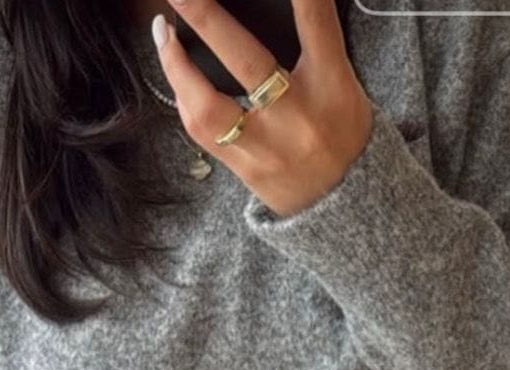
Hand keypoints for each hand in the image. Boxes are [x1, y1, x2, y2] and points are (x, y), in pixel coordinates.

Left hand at [154, 0, 372, 217]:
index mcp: (332, 87)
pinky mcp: (247, 170)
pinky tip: (175, 72)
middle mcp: (298, 117)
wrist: (347, 209)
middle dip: (207, 18)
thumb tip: (275, 5)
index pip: (315, 23)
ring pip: (209, 107)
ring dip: (176, 65)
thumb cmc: (342, 134)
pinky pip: (202, 131)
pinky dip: (184, 97)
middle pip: (246, 62)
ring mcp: (268, 148)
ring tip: (162, 31)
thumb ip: (314, 43)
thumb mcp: (343, 84)